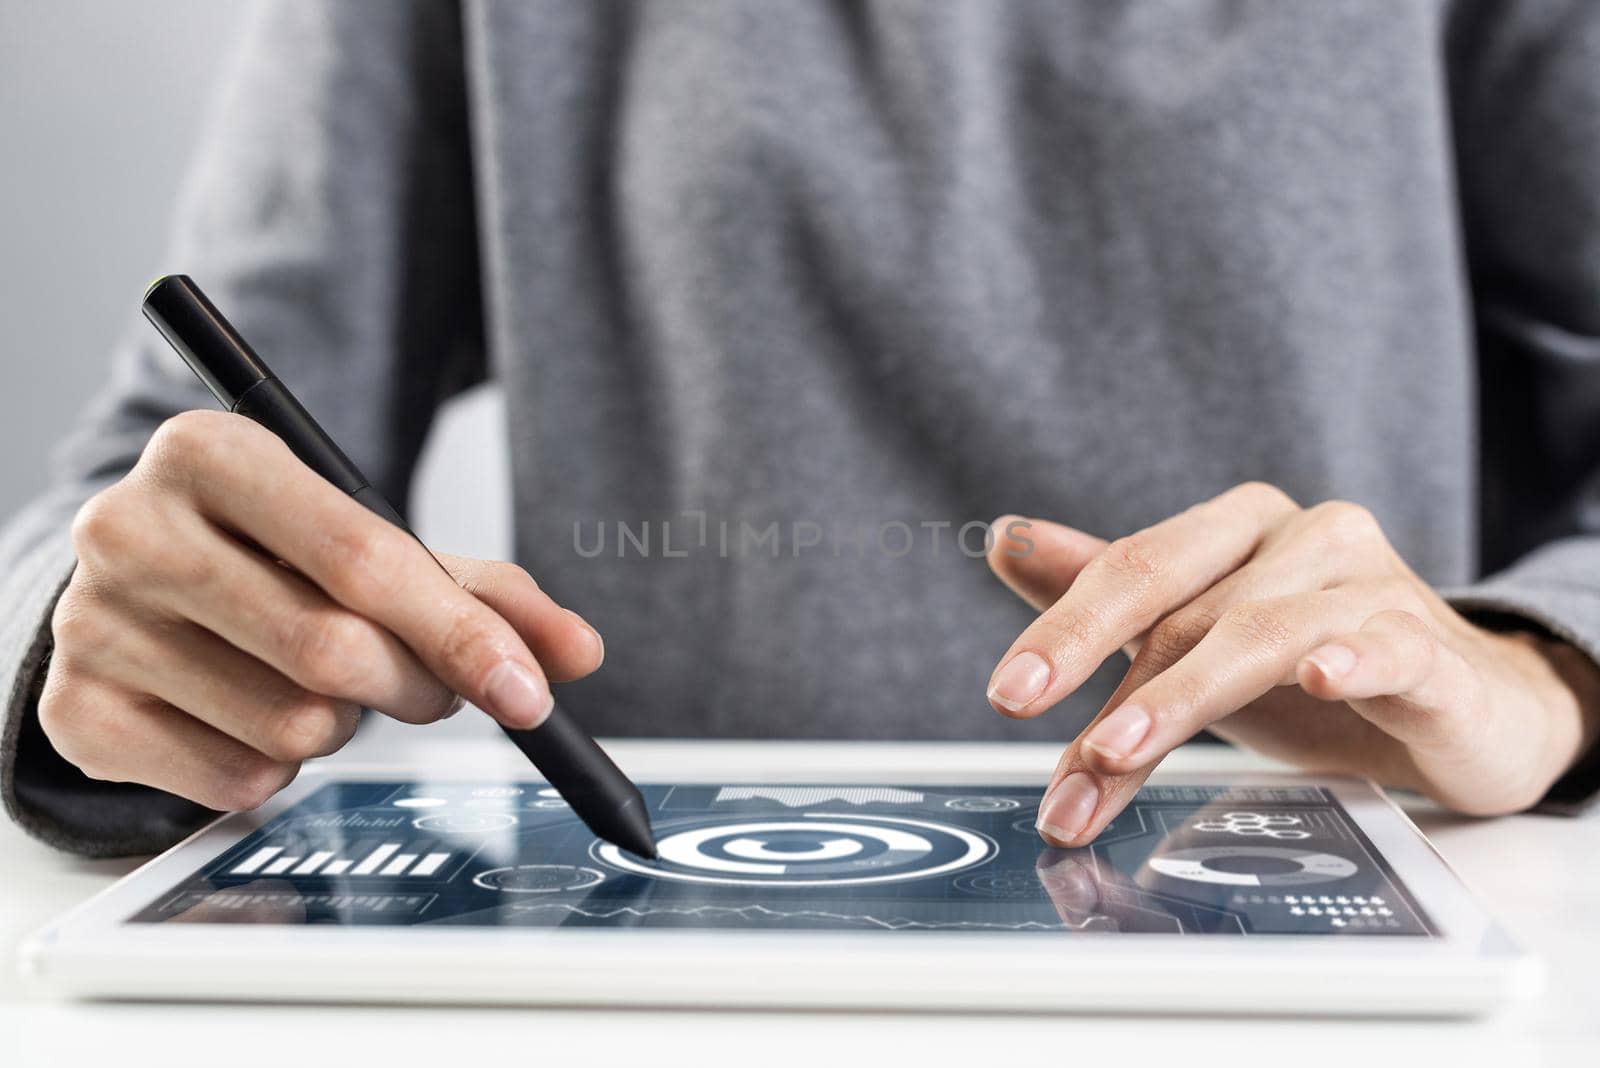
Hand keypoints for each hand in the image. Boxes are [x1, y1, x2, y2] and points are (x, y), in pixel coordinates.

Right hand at [39, 410, 603, 810]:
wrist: (136, 588)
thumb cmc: (274, 558)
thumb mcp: (373, 545)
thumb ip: (484, 594)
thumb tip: (579, 652)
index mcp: (213, 453)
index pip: (363, 559)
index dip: (461, 636)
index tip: (530, 693)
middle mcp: (133, 526)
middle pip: (334, 650)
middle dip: (416, 686)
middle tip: (428, 686)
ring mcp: (93, 622)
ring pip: (292, 723)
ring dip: (346, 727)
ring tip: (323, 686)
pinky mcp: (75, 711)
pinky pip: (236, 778)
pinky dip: (278, 767)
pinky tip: (255, 716)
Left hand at [985, 483, 1599, 845]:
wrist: (1463, 706)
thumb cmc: (1314, 665)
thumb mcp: (1197, 634)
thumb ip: (1108, 592)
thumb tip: (1004, 537)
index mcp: (1237, 527)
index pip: (1135, 567)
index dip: (1065, 627)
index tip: (1007, 692)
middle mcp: (1303, 536)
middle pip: (1186, 603)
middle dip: (1105, 675)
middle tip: (1045, 734)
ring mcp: (1372, 584)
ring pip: (1261, 635)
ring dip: (1179, 701)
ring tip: (1116, 757)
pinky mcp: (1432, 646)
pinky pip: (1388, 647)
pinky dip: (1351, 660)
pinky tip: (1319, 679)